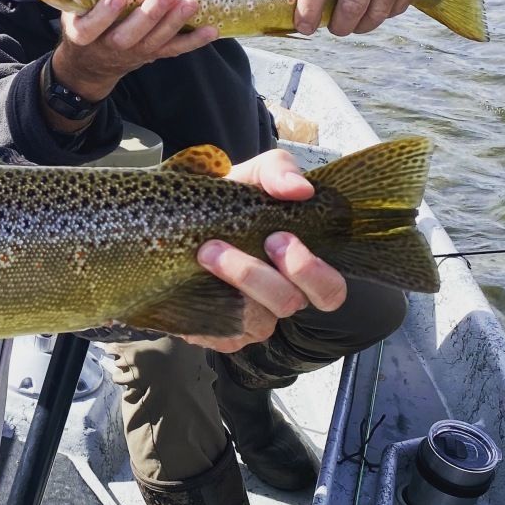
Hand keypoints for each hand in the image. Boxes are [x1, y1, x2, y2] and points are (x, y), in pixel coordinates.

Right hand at [51, 0, 217, 101]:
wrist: (93, 62)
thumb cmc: (89, 20)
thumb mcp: (80, 4)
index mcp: (84, 33)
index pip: (91, 26)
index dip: (104, 14)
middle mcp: (108, 46)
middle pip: (127, 36)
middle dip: (150, 14)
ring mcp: (132, 53)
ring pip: (154, 42)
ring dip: (174, 23)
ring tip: (191, 2)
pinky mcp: (152, 55)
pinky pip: (174, 49)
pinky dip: (194, 41)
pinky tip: (211, 30)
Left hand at [192, 149, 346, 352]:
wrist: (175, 223)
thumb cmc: (226, 203)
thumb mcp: (250, 176)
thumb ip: (278, 171)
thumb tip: (300, 189)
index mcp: (299, 267)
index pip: (330, 291)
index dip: (311, 271)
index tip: (277, 236)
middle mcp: (280, 297)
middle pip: (291, 304)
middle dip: (262, 275)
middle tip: (226, 246)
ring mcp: (249, 319)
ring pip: (256, 319)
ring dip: (232, 281)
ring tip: (204, 252)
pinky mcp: (219, 332)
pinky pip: (221, 332)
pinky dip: (207, 306)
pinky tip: (191, 282)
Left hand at [295, 0, 433, 35]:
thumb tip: (304, 8)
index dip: (309, 9)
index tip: (305, 27)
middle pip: (352, 5)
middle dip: (339, 26)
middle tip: (334, 28)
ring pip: (376, 12)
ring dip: (360, 25)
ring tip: (352, 23)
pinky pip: (396, 7)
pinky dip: (381, 14)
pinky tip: (374, 8)